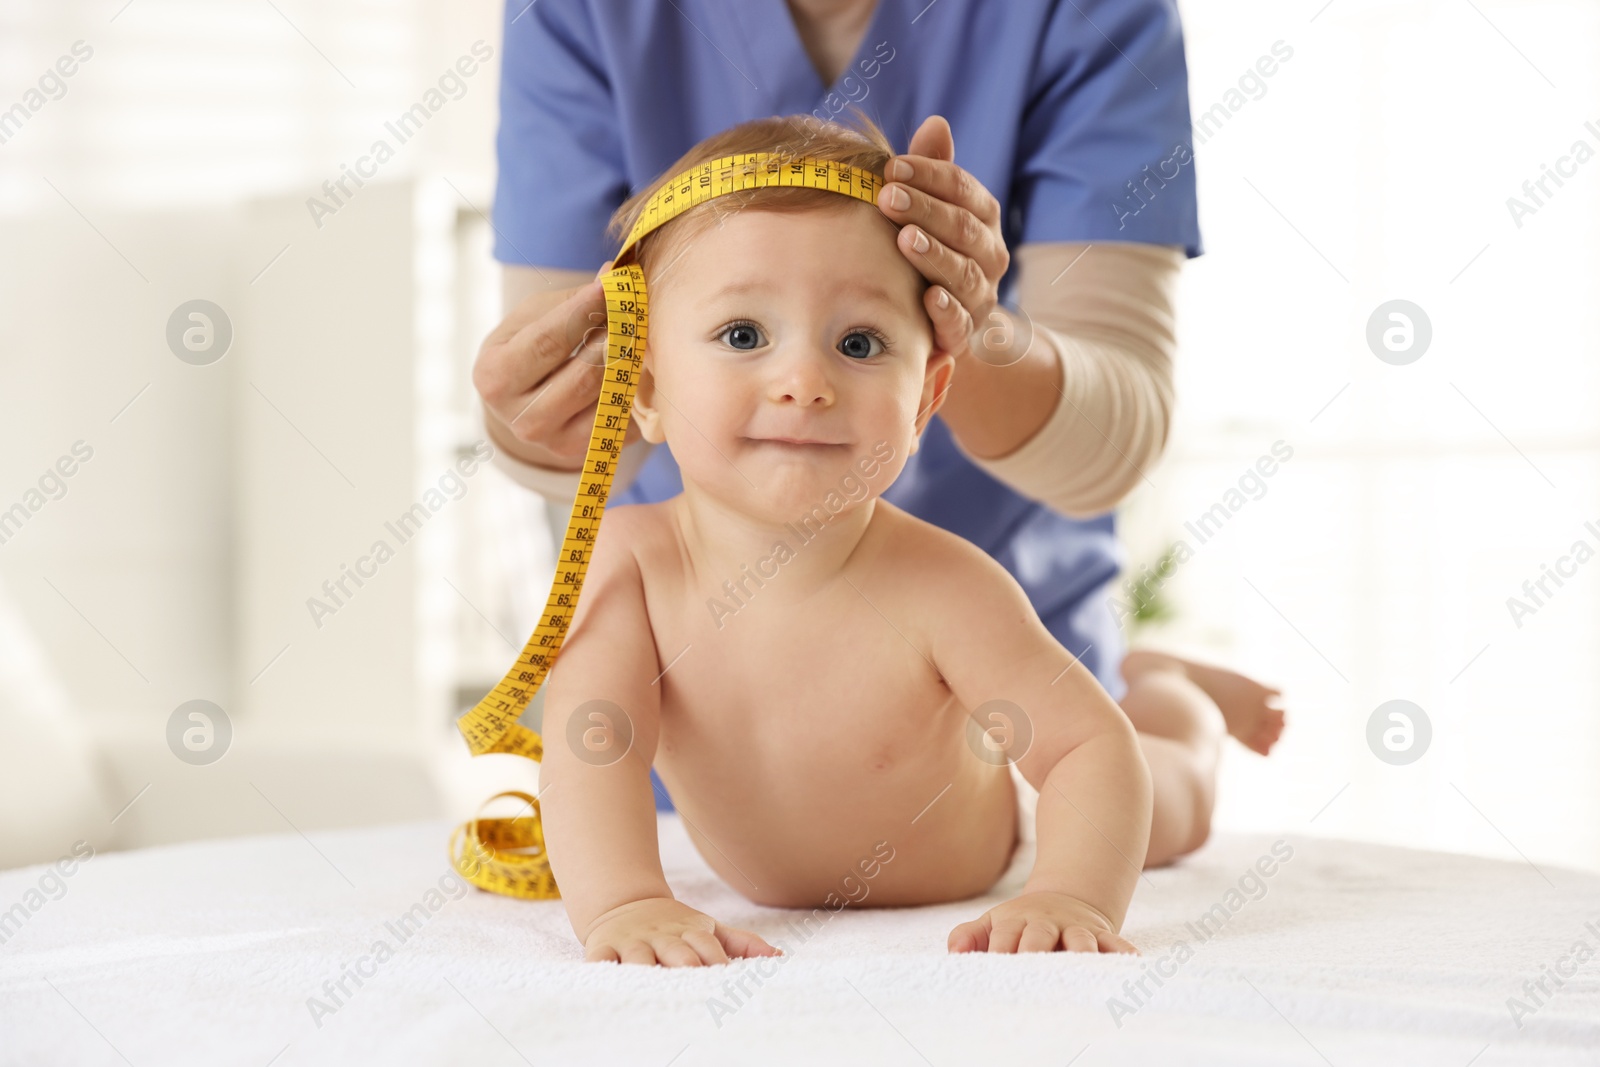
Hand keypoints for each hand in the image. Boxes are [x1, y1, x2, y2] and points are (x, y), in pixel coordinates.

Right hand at [473, 258, 640, 469]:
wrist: (522, 402)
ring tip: (641, 333)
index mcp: (494, 378)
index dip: (585, 311)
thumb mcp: (533, 318)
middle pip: (583, 375)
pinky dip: (636, 390)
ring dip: (632, 363)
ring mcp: (554, 443)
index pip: (549, 341)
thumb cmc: (528, 348)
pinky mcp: (586, 453)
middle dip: (616, 338)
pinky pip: (623, 419)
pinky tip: (640, 366)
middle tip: (637, 310)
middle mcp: (520, 419)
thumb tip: (614, 274)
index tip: (613, 287)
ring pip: (607, 399)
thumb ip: (572, 299)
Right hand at [582, 896, 783, 966]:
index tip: (728, 983)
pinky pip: (599, 960)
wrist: (624, 901)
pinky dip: (601, 970)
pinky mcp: (603, 947)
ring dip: (645, 970)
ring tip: (653, 987)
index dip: (718, 963)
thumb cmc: (674, 927)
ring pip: (638, 958)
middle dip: (687, 967)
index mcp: (690, 932)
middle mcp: (662, 937)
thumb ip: (741, 943)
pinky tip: (607, 982)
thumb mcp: (707, 928)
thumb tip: (779, 956)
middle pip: (677, 953)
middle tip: (696, 986)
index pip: (708, 947)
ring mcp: (631, 942)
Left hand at [875, 115, 1011, 365]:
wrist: (934, 318)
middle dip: (925, 210)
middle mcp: (990, 254)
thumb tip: (936, 122)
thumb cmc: (926, 249)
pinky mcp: (967, 331)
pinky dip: (947, 309)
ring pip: (964, 273)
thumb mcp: (927, 209)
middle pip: (963, 228)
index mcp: (983, 216)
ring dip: (935, 255)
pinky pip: (961, 321)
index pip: (963, 189)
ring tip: (904, 239)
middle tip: (887, 198)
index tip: (892, 168)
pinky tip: (927, 296)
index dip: (930, 177)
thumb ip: (931, 173)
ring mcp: (981, 294)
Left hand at [948, 891, 1137, 954]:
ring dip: (1081, 951)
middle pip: (1040, 935)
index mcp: (1016, 921)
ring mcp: (1075, 927)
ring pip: (1079, 938)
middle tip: (1035, 970)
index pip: (1005, 935)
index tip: (996, 967)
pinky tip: (1131, 961)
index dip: (1000, 949)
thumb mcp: (994, 924)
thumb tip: (954, 950)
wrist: (1065, 899)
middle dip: (1036, 951)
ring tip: (1083, 965)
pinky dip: (1122, 950)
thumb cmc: (1021, 924)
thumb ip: (971, 936)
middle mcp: (1046, 923)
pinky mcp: (1099, 933)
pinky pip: (1113, 941)